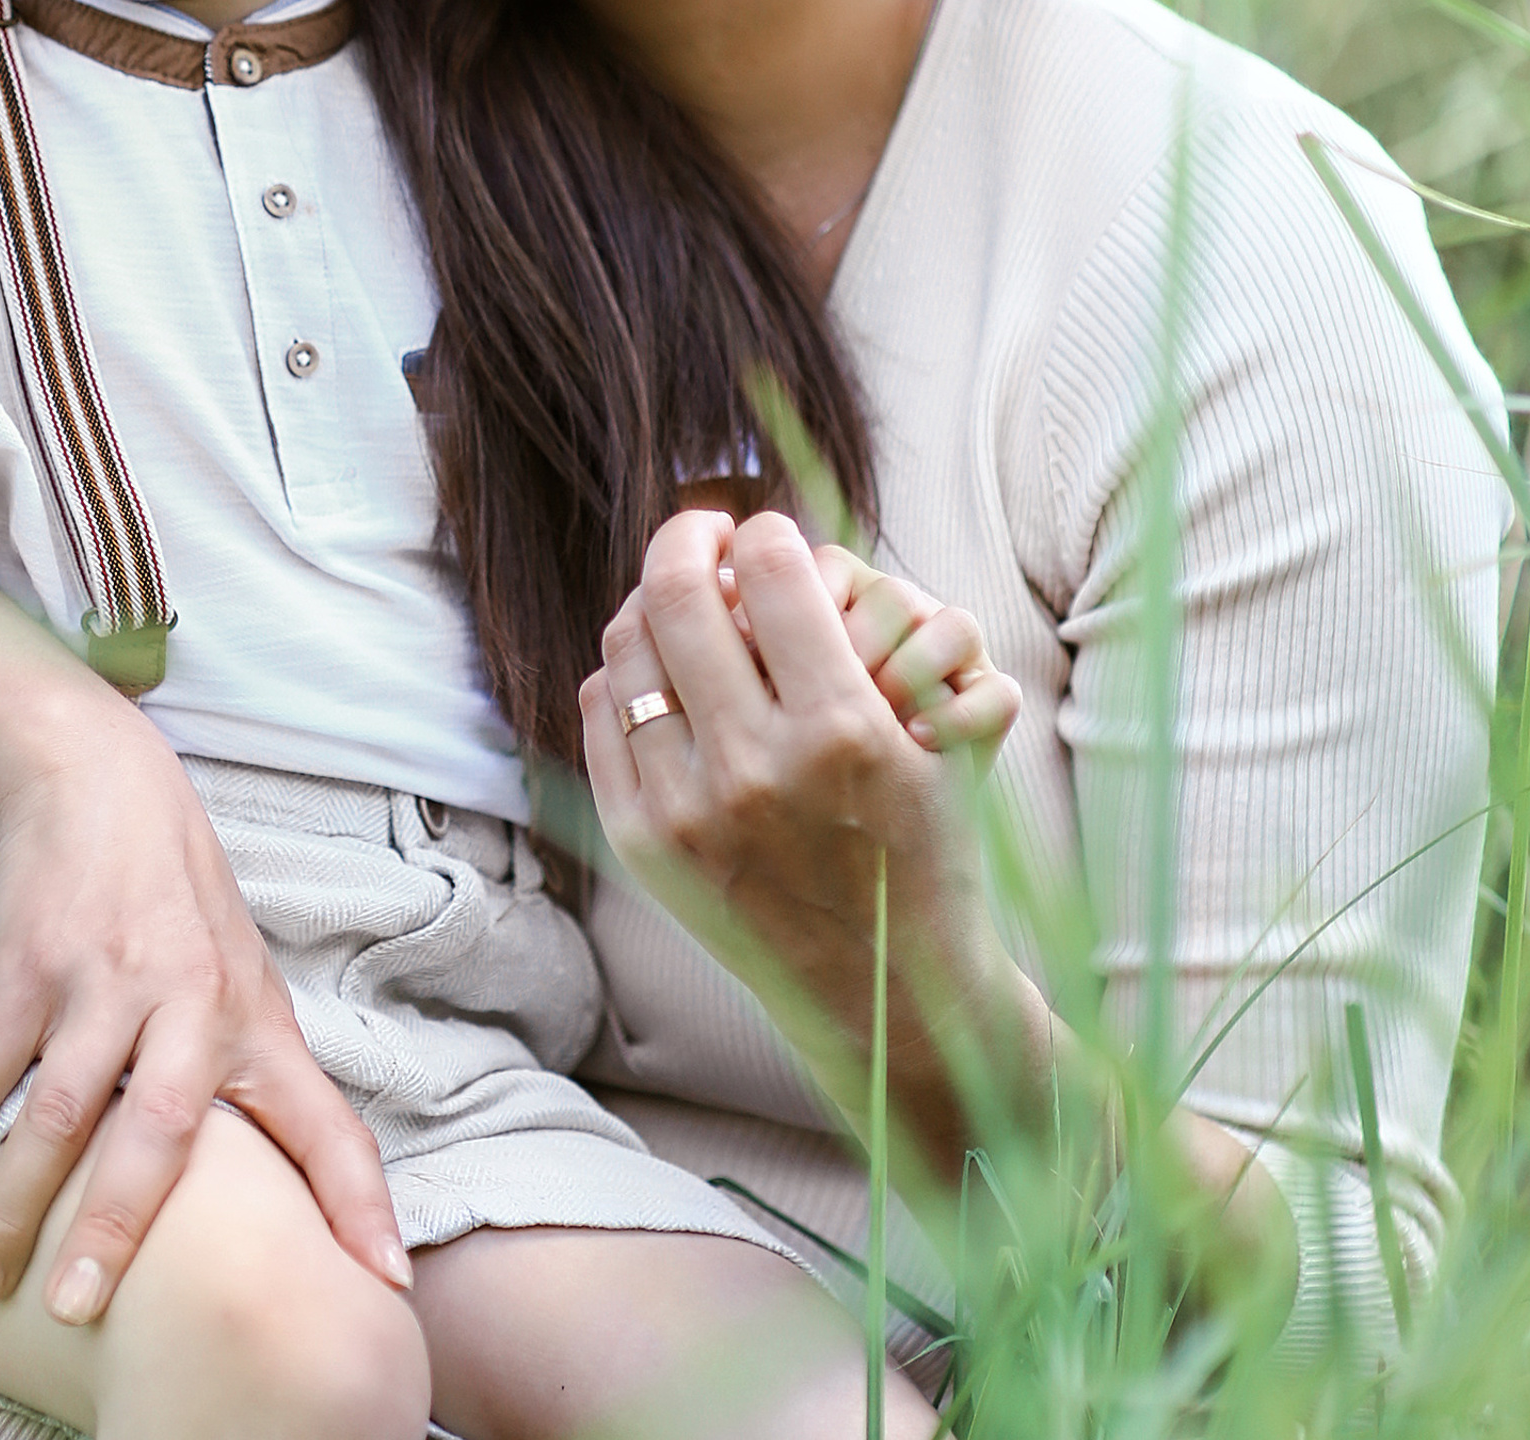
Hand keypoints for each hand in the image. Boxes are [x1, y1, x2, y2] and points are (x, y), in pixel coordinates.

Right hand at [0, 698, 409, 1322]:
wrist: (97, 778)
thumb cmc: (179, 898)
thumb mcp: (242, 976)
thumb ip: (256, 1075)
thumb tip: (292, 1192)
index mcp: (255, 1020)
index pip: (324, 1122)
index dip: (360, 1203)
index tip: (385, 1283)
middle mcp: (189, 1004)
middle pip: (161, 1130)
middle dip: (121, 1224)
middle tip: (79, 1309)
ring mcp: (104, 981)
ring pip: (57, 1113)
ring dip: (13, 1204)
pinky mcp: (30, 965)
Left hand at [580, 508, 1047, 1176]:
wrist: (886, 998)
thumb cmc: (923, 850)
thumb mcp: (929, 737)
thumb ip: (859, 639)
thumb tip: (761, 548)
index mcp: (842, 730)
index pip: (772, 567)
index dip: (763, 531)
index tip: (764, 533)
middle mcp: (755, 768)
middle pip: (678, 591)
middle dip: (687, 538)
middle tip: (704, 533)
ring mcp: (686, 810)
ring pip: (627, 646)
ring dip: (650, 603)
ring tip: (678, 600)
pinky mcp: (642, 844)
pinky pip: (601, 715)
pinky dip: (623, 675)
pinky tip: (656, 672)